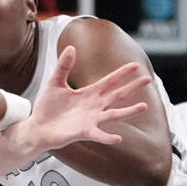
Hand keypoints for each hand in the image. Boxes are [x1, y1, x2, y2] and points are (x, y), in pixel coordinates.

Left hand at [20, 47, 150, 150]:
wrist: (37, 127)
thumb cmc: (47, 108)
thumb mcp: (54, 82)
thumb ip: (63, 66)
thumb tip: (71, 47)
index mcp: (88, 94)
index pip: (109, 81)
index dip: (122, 73)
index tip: (135, 65)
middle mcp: (93, 106)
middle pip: (117, 95)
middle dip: (132, 87)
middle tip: (149, 79)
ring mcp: (90, 119)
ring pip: (114, 114)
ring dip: (129, 111)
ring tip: (144, 106)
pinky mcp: (83, 132)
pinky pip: (98, 134)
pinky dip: (108, 137)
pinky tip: (118, 138)